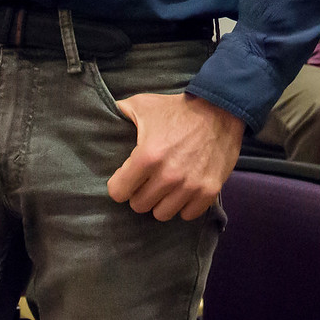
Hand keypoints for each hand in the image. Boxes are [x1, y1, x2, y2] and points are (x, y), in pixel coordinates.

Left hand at [105, 92, 244, 220]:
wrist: (221, 108)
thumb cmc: (177, 108)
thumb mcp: (143, 104)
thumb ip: (118, 112)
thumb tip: (97, 115)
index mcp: (147, 156)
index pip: (118, 192)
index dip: (120, 184)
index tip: (127, 177)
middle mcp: (168, 175)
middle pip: (139, 206)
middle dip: (140, 193)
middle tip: (147, 180)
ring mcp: (190, 186)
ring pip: (162, 214)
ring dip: (161, 202)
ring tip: (165, 186)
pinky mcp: (209, 191)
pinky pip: (187, 215)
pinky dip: (184, 206)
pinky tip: (183, 191)